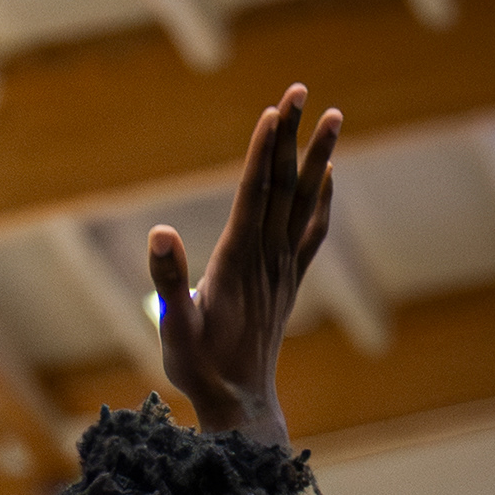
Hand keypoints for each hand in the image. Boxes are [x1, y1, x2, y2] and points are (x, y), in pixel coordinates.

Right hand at [147, 84, 341, 442]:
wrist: (241, 404)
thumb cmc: (200, 369)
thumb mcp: (175, 329)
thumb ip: (169, 282)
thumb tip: (160, 234)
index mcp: (238, 262)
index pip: (254, 194)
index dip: (263, 151)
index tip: (275, 110)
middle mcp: (267, 259)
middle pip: (283, 186)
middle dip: (291, 136)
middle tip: (300, 90)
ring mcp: (283, 270)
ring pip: (303, 202)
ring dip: (318, 157)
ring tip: (334, 117)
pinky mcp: (288, 283)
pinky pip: (311, 232)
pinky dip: (323, 200)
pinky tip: (329, 178)